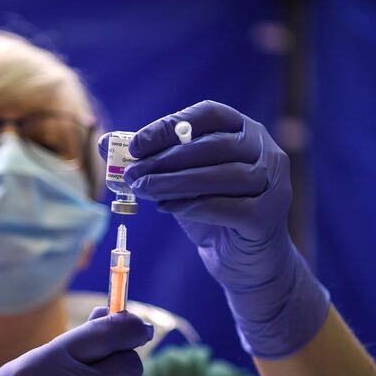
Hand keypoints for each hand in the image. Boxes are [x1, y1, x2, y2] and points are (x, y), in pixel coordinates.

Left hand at [99, 101, 327, 357]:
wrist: (243, 260)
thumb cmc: (211, 211)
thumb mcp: (179, 181)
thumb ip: (149, 160)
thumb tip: (103, 144)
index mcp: (245, 130)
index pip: (208, 116)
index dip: (169, 127)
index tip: (135, 145)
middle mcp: (265, 152)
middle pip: (214, 146)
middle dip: (166, 159)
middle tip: (132, 173)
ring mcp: (272, 184)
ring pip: (221, 176)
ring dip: (175, 182)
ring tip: (143, 191)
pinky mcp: (268, 217)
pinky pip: (228, 207)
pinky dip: (193, 206)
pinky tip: (167, 208)